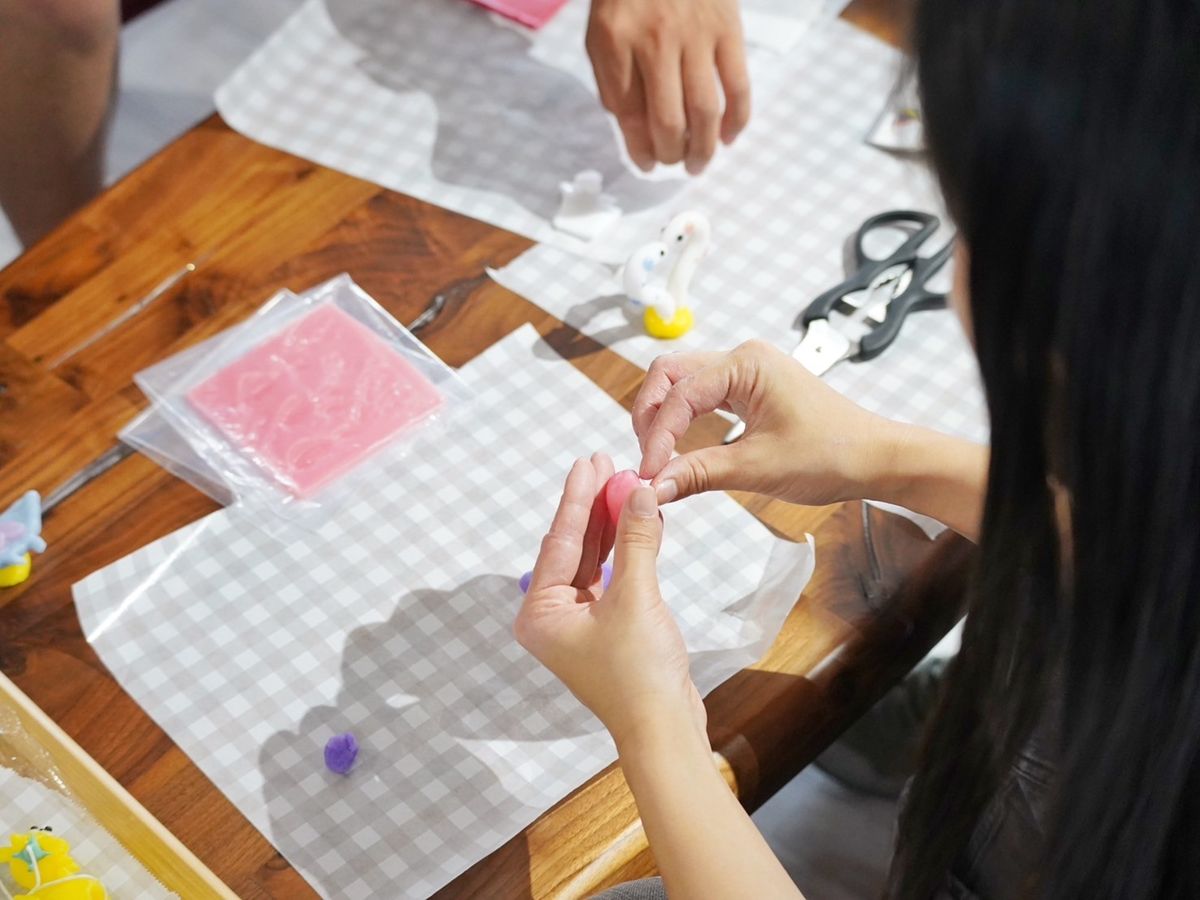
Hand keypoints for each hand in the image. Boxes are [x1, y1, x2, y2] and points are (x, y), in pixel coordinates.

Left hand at [514, 456, 705, 747]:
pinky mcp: (605, 629)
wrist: (664, 729)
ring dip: (612, 525)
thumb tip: (639, 490)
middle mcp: (551, 617)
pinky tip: (640, 521)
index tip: (588, 462)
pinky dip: (626, 550)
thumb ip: (636, 540)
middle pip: (572, 547)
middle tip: (607, 464)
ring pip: (592, 560)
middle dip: (593, 506)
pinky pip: (611, 577)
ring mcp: (577, 624)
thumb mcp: (636, 597)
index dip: (577, 498)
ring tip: (627, 485)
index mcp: (539, 613)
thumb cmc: (639, 676)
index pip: (559, 541)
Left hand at [586, 0, 749, 174]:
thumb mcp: (602, 34)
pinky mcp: (728, 28)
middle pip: (668, 120)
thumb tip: (638, 137)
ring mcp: (696, 34)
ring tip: (699, 163)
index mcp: (615, 41)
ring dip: (703, 148)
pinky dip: (737, 120)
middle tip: (673, 164)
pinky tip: (729, 137)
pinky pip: (738, 85)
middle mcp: (656, 39)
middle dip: (671, 154)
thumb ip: (613, 83)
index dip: (639, 149)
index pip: (628, 114)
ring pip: (705, 110)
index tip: (646, 164)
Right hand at [633, 341, 901, 506]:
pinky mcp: (750, 391)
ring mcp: (746, 372)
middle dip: (651, 415)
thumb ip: (699, 473)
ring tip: (659, 457)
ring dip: (664, 417)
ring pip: (682, 384)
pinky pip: (703, 397)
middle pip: (670, 375)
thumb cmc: (832, 454)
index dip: (658, 435)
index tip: (649, 472)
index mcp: (746, 364)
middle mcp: (743, 358)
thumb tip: (654, 487)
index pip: (680, 395)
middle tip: (647, 459)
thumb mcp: (758, 468)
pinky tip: (679, 448)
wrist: (875, 459)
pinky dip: (684, 420)